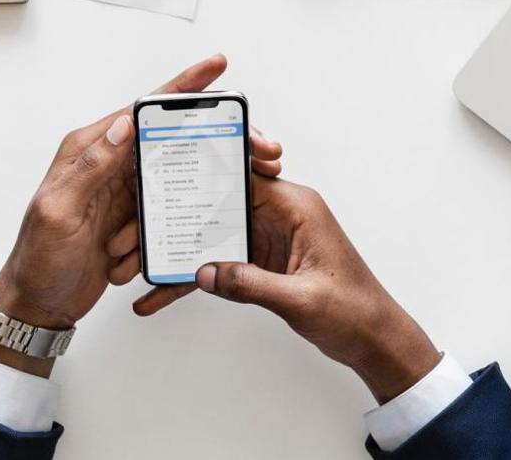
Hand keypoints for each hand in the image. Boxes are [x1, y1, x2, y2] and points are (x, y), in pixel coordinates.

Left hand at [0, 54, 284, 375]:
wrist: (37, 304)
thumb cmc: (37, 260)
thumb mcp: (59, 211)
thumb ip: (91, 166)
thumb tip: (124, 125)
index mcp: (87, 150)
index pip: (141, 110)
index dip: (180, 88)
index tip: (214, 67)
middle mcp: (107, 164)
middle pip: (166, 139)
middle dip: (203, 141)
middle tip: (248, 144)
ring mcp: (121, 192)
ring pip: (170, 179)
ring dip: (179, 200)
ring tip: (163, 223)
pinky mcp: (131, 218)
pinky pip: (162, 214)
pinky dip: (163, 232)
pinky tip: (150, 251)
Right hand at [132, 177, 439, 403]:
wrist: (374, 339)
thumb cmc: (355, 310)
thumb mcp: (300, 299)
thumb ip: (251, 283)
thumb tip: (206, 272)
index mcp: (296, 206)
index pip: (243, 174)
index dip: (203, 171)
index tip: (168, 170)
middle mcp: (280, 214)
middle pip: (218, 202)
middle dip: (178, 213)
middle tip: (136, 225)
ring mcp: (269, 237)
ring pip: (212, 233)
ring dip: (179, 250)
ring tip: (137, 263)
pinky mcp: (262, 260)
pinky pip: (220, 262)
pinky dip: (197, 276)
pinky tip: (164, 294)